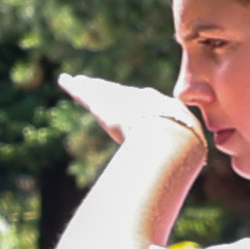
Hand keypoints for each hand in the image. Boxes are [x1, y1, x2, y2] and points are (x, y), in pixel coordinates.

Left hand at [61, 72, 192, 155]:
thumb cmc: (182, 146)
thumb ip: (178, 153)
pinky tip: (65, 81)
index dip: (132, 101)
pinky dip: (73, 87)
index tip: (126, 102)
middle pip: (117, 93)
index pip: (141, 101)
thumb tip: (182, 167)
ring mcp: (119, 100)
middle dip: (106, 90)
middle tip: (96, 85)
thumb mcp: (183, 148)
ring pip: (99, 91)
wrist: (172, 137)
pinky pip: (83, 93)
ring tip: (77, 81)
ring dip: (87, 87)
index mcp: (159, 105)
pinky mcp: (101, 105)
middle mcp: (137, 98)